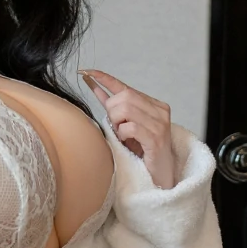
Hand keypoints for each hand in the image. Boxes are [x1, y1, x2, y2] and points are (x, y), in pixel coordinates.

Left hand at [81, 69, 175, 188]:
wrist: (160, 176)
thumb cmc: (144, 152)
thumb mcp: (127, 127)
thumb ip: (115, 109)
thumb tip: (96, 89)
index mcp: (153, 104)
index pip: (125, 86)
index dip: (104, 78)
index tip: (86, 71)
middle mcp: (159, 110)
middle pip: (123, 97)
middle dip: (112, 111)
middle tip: (116, 127)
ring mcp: (160, 123)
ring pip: (125, 109)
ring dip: (117, 123)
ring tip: (123, 135)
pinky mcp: (157, 137)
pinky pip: (130, 127)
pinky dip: (123, 134)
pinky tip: (128, 142)